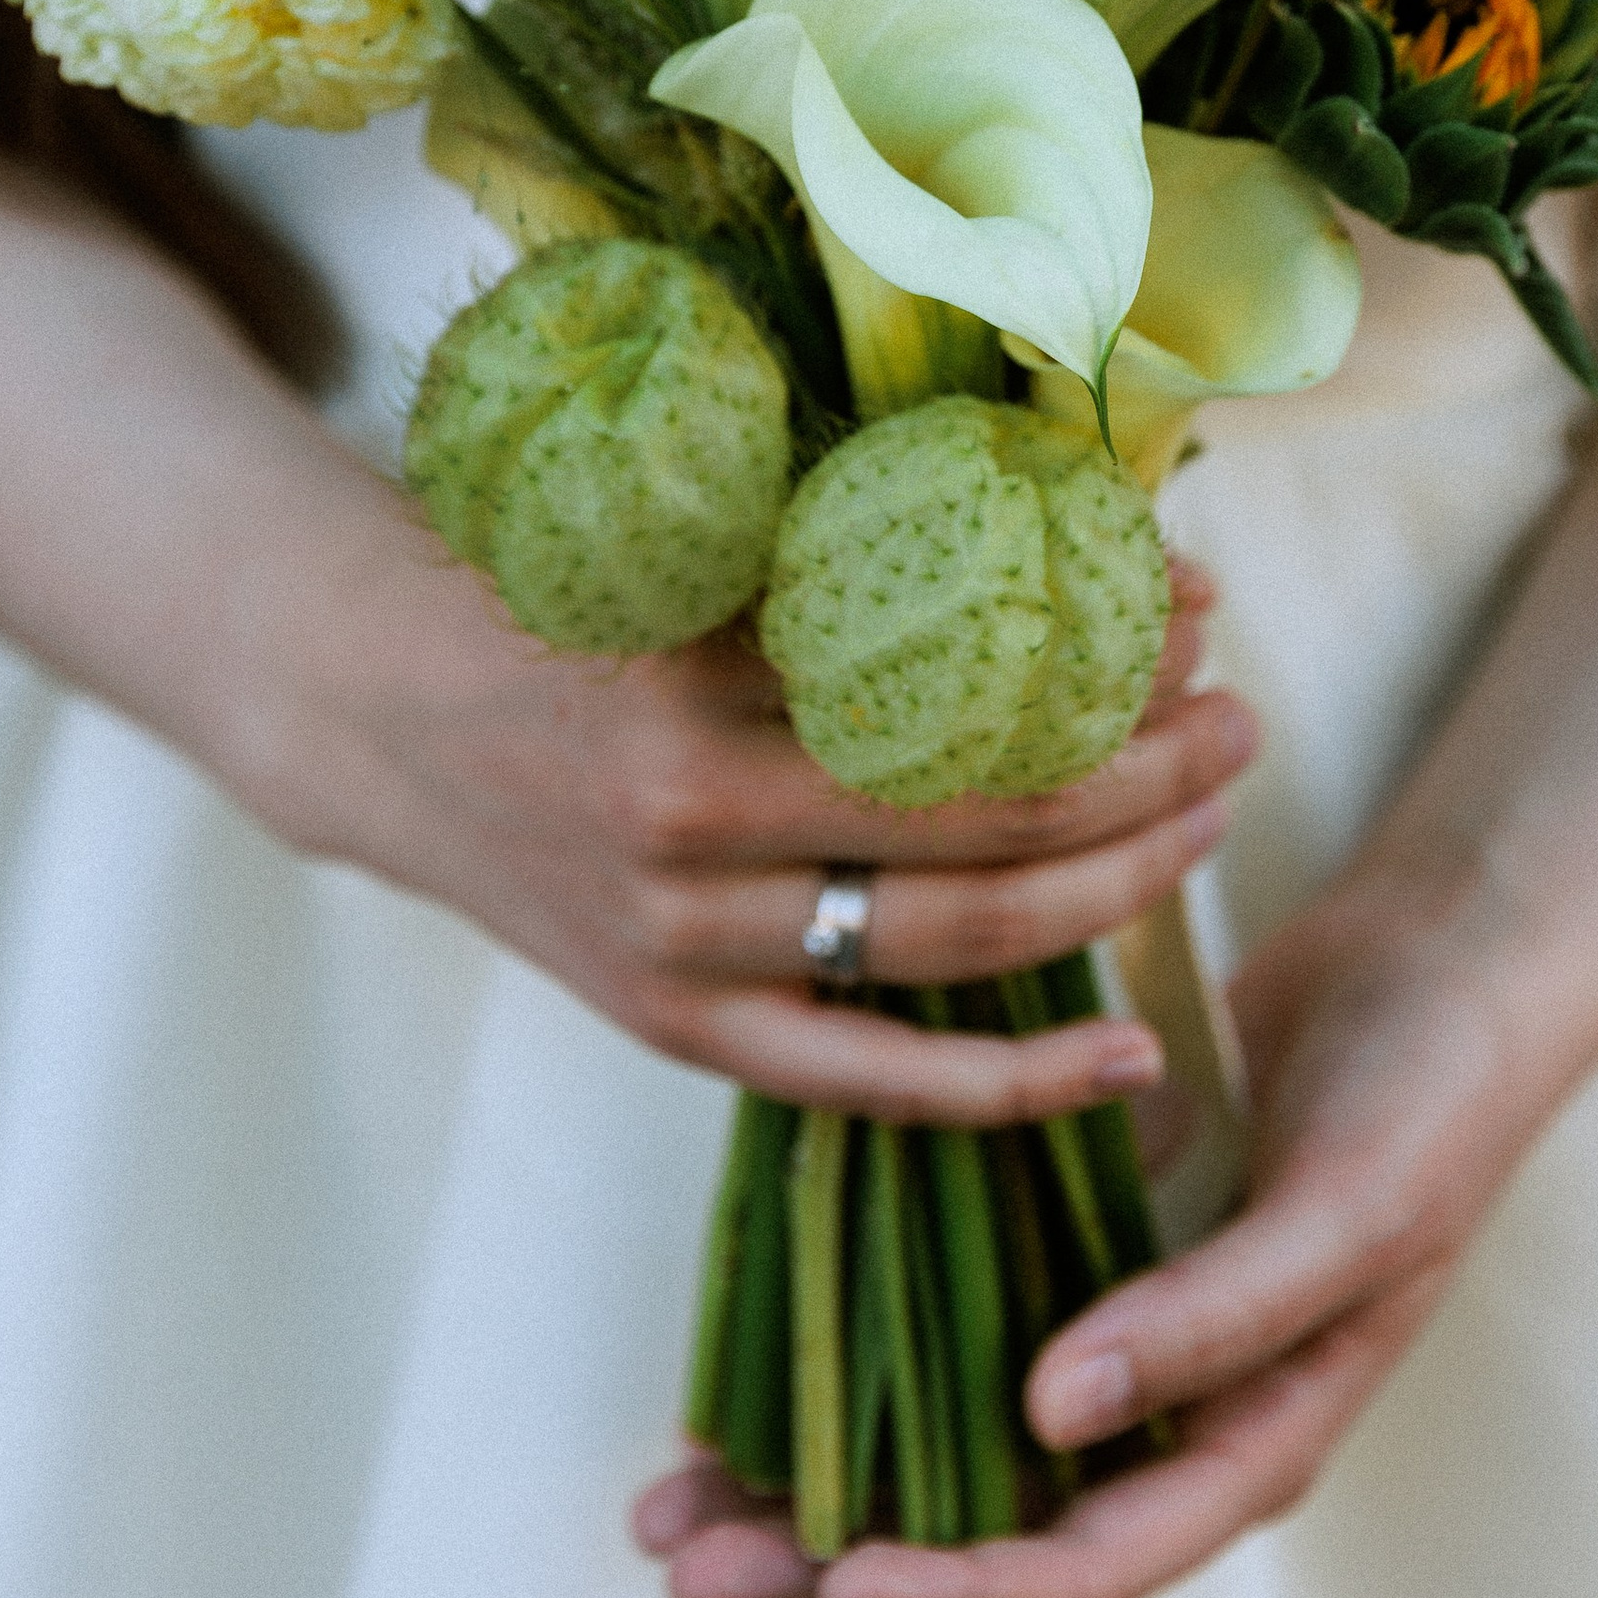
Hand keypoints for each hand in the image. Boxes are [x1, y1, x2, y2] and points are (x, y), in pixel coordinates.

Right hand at [222, 472, 1256, 1124]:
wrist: (357, 702)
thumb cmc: (540, 580)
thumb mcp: (672, 527)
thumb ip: (836, 538)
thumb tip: (1061, 516)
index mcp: (688, 673)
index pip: (955, 673)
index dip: (1099, 645)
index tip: (1197, 596)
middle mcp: (682, 823)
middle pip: (982, 816)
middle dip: (1143, 765)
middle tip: (1240, 714)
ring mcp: (675, 943)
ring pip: (951, 940)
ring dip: (1111, 883)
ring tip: (1212, 820)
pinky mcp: (670, 1025)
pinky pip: (868, 1075)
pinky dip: (1006, 1081)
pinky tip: (1126, 1055)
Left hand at [635, 858, 1554, 1597]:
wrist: (1443, 966)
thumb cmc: (1430, 1103)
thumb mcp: (1350, 1213)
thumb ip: (1215, 1319)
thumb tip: (1055, 1415)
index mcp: (1245, 1441)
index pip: (1088, 1564)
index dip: (964, 1584)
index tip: (844, 1575)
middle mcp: (1163, 1409)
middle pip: (983, 1521)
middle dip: (831, 1553)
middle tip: (685, 1554)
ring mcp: (1110, 1324)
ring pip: (943, 1426)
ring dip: (817, 1454)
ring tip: (677, 1478)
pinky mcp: (1070, 1234)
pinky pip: (950, 1301)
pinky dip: (860, 1317)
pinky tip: (763, 1310)